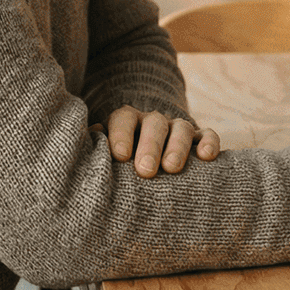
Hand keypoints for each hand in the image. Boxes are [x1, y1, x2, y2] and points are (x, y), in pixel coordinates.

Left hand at [95, 106, 220, 177]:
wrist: (148, 149)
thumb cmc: (122, 159)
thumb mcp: (106, 152)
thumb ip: (95, 150)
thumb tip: (80, 155)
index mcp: (127, 120)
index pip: (123, 118)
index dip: (121, 134)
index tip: (119, 156)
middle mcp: (152, 121)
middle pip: (153, 124)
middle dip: (149, 146)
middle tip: (145, 170)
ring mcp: (177, 128)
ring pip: (181, 128)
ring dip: (177, 146)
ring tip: (172, 169)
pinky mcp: (199, 138)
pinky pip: (208, 135)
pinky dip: (209, 143)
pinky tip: (206, 157)